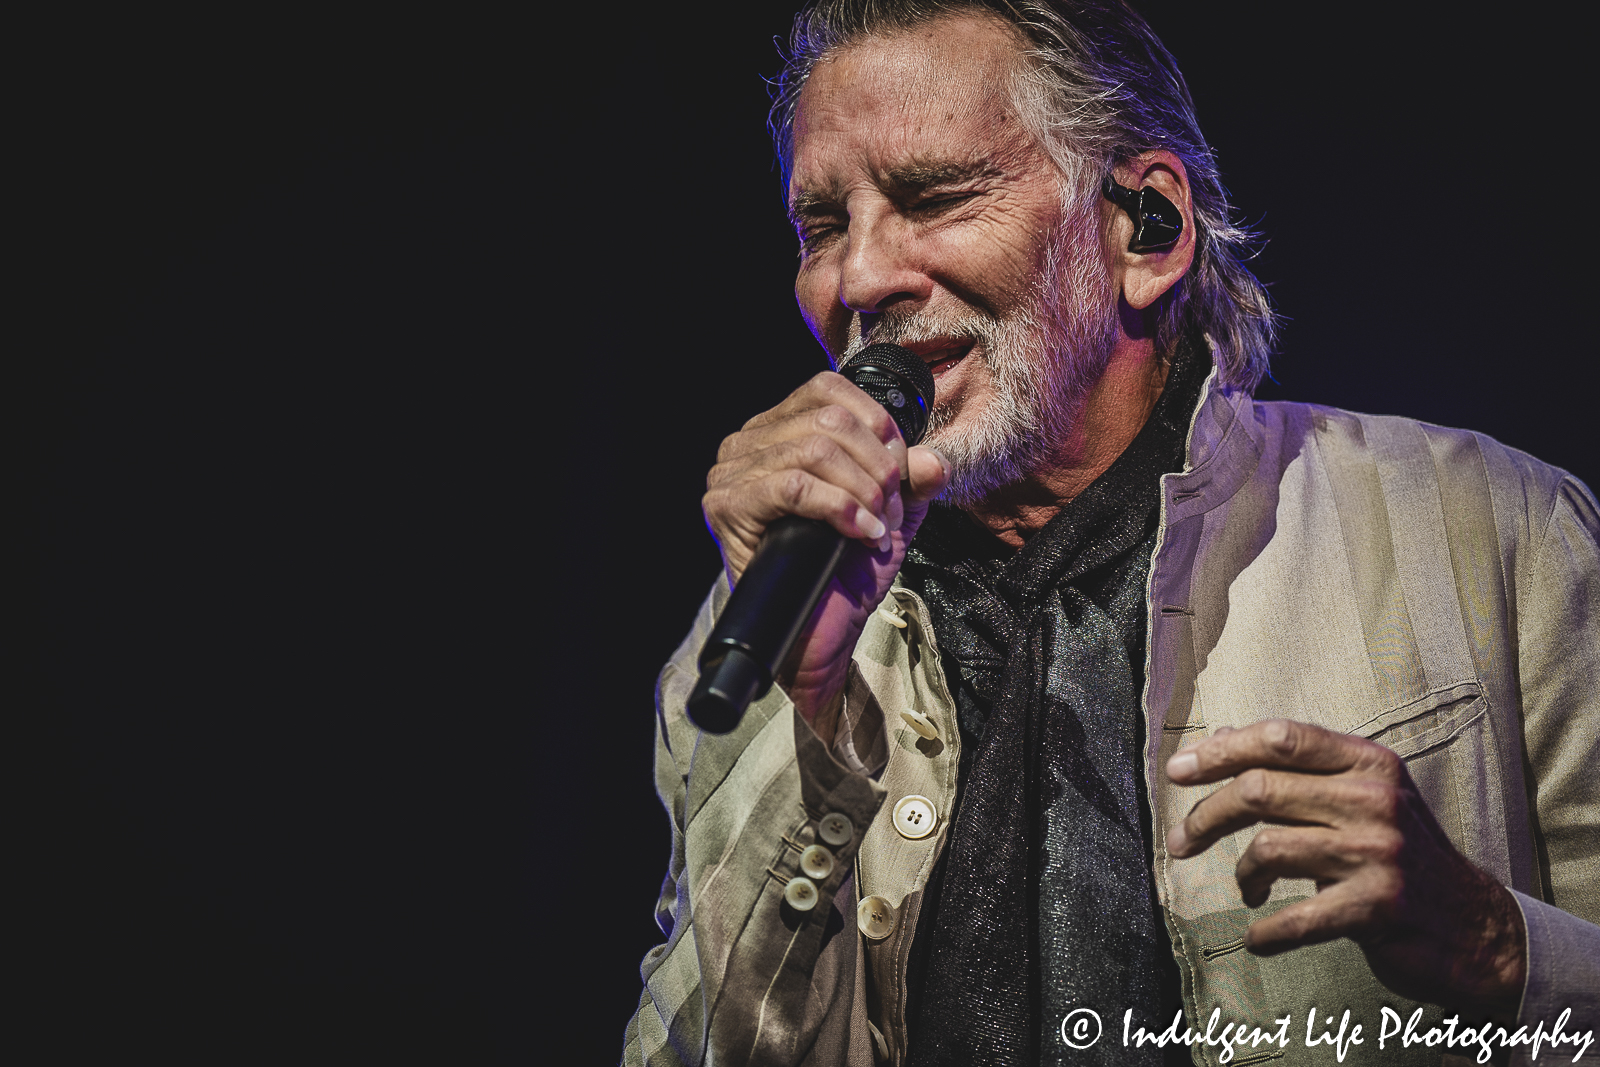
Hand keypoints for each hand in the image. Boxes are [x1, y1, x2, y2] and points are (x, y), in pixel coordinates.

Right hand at [702, 370, 948, 742]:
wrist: (821, 637)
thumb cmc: (844, 574)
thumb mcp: (890, 513)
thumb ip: (912, 480)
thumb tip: (933, 459)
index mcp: (778, 431)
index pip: (827, 389)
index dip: (876, 423)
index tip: (897, 471)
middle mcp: (746, 444)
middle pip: (827, 418)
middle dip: (875, 465)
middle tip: (886, 507)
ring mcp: (731, 475)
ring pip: (815, 450)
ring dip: (861, 490)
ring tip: (873, 525)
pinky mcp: (727, 508)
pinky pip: (793, 485)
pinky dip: (839, 507)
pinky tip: (858, 533)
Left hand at [1165, 719, 1526, 1019]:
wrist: (1473, 925)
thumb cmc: (1399, 852)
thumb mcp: (1360, 794)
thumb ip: (1296, 768)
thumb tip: (1221, 737)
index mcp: (1368, 762)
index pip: (1280, 738)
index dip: (1220, 751)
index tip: (1177, 771)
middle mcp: (1375, 800)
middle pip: (1260, 790)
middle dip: (1206, 817)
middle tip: (1181, 841)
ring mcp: (1378, 853)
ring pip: (1269, 849)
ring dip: (1242, 874)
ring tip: (1247, 888)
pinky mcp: (1377, 907)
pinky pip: (1296, 917)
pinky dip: (1267, 930)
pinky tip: (1258, 935)